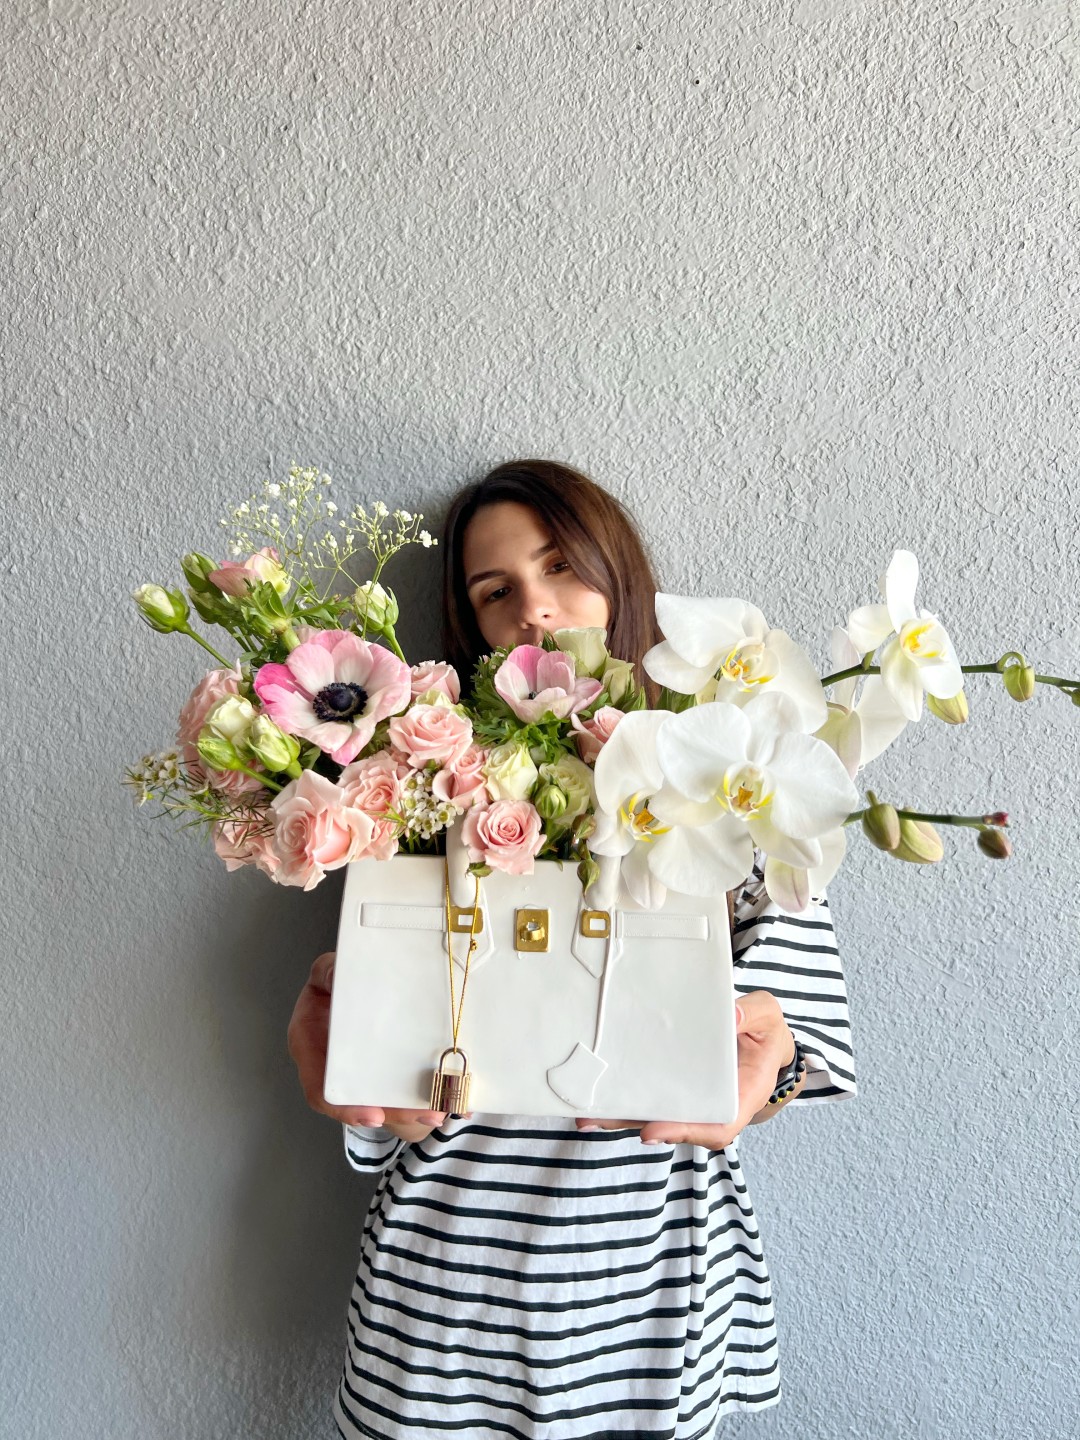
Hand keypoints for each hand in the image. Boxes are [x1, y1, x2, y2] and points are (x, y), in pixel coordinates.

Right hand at [287, 950, 460, 1141]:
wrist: (357, 980)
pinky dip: (424, 1095)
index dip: (344, 1107)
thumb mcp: (326, 973)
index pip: (321, 1088)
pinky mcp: (384, 1071)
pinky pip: (400, 1090)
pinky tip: (451, 1099)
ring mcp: (361, 1072)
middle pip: (361, 1102)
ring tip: (443, 1109)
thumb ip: (328, 972)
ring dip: (415, 1109)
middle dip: (395, 1113)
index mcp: (310, 1045)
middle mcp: (334, 1067)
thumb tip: (336, 974)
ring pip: (385, 1101)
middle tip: (427, 1114)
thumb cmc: (336, 979)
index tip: (374, 1115)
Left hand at [573, 991, 795, 1149]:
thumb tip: (731, 1015)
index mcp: (743, 1094)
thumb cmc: (765, 1030)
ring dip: (621, 1118)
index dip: (686, 1132)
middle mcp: (714, 1105)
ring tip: (585, 1115)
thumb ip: (753, 1013)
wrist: (762, 1040)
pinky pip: (651, 1099)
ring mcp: (692, 1100)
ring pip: (656, 1116)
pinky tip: (593, 1098)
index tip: (654, 1131)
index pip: (717, 1125)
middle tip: (600, 1119)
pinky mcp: (676, 1089)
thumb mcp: (768, 1015)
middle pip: (675, 1126)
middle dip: (636, 1126)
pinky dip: (624, 1102)